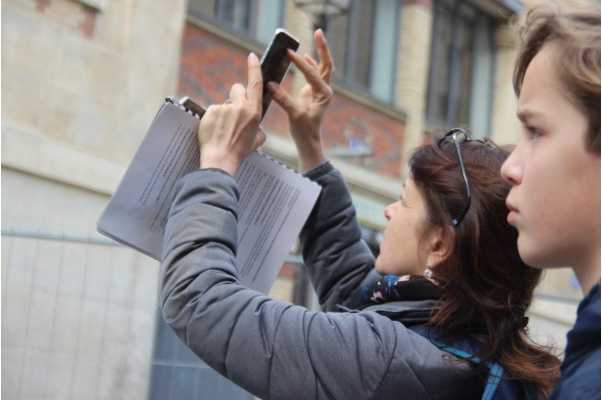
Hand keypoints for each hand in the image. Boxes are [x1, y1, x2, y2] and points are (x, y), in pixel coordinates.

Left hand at [198, 53, 265, 175]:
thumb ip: (258, 128)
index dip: (254, 68)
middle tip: (233, 113)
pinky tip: (214, 131)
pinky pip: (212, 110)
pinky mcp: (210, 111)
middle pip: (237, 88)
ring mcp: (224, 108)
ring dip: (223, 112)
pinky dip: (212, 119)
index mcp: (254, 112)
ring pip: (224, 103)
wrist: (220, 160)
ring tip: (222, 130)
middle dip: (235, 96)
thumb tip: (256, 125)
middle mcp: (240, 107)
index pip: (255, 83)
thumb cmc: (239, 152)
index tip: (252, 56)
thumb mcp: (257, 140)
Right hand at [267, 29, 333, 171]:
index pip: (313, 73)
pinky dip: (311, 63)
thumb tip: (270, 84)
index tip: (289, 53)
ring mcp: (321, 90)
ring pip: (323, 67)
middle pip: (327, 64)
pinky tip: (305, 55)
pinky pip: (315, 73)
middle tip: (318, 32)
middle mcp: (325, 90)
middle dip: (323, 48)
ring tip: (316, 36)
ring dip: (319, 52)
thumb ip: (283, 98)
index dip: (301, 63)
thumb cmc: (303, 130)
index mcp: (324, 94)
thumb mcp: (293, 114)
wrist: (308, 140)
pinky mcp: (314, 92)